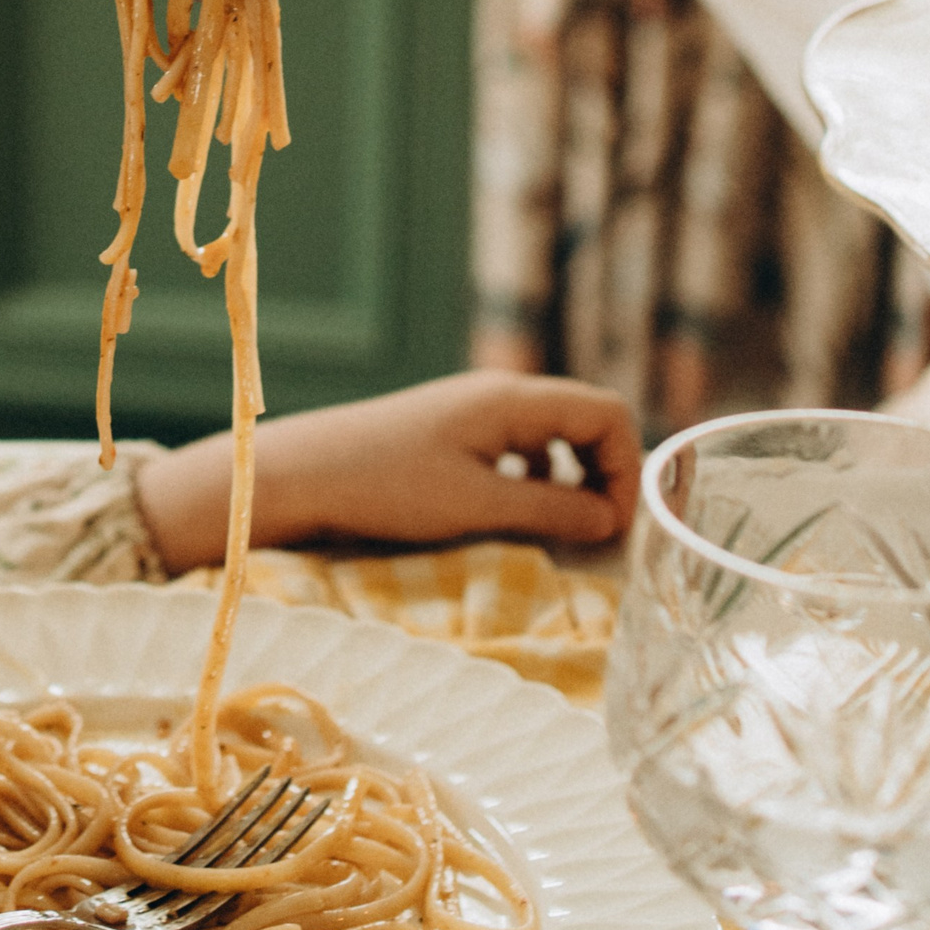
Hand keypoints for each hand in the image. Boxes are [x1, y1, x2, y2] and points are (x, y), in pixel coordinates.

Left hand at [134, 372, 640, 570]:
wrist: (300, 474)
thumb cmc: (386, 487)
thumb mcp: (478, 505)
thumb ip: (552, 509)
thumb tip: (612, 519)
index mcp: (512, 399)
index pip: (607, 413)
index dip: (628, 466)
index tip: (616, 525)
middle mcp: (498, 395)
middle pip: (585, 420)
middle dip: (605, 474)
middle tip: (600, 533)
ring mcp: (472, 412)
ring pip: (551, 438)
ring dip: (569, 481)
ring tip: (561, 530)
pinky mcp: (449, 435)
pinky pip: (515, 450)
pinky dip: (532, 481)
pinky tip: (514, 516)